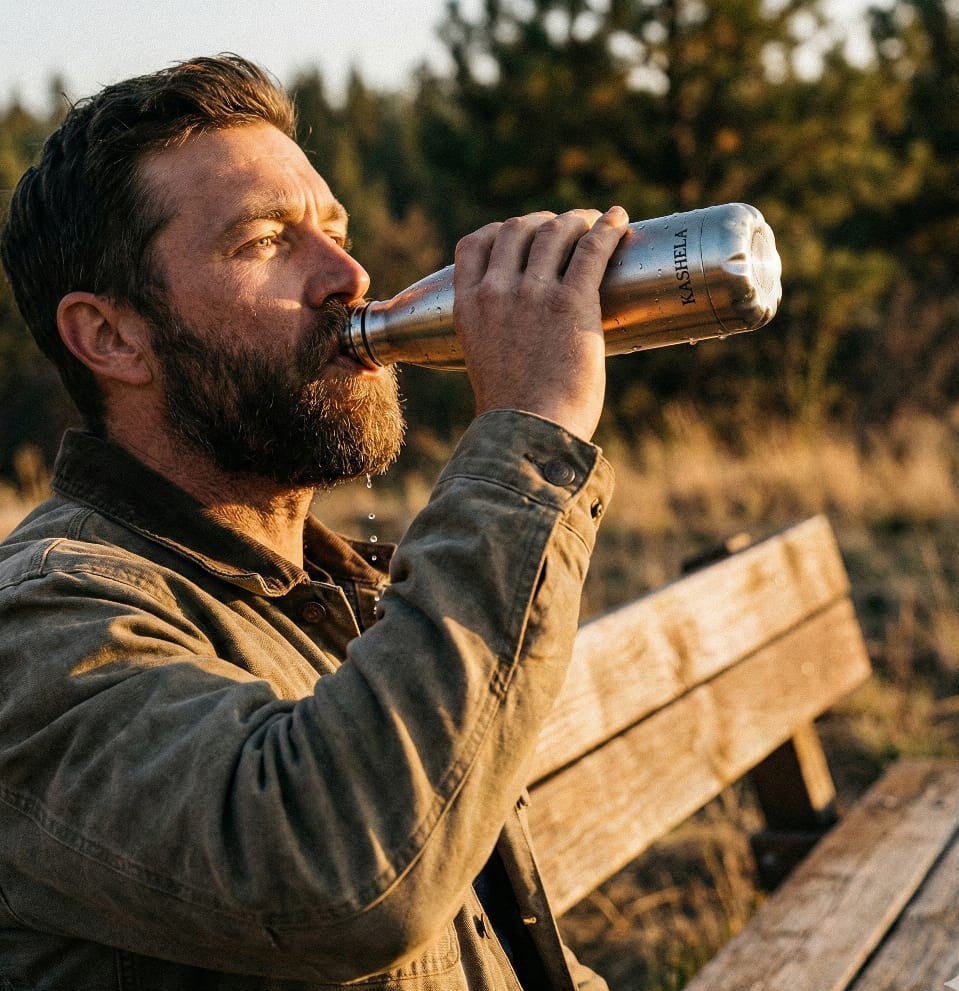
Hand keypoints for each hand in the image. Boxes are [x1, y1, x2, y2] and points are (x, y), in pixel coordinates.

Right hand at [452, 206, 628, 441]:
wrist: (529, 433)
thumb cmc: (514, 411)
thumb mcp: (484, 360)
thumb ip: (496, 334)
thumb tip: (525, 332)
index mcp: (467, 307)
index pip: (473, 244)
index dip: (501, 231)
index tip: (522, 235)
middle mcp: (495, 292)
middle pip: (517, 229)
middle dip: (544, 222)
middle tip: (567, 229)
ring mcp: (531, 294)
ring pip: (555, 231)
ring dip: (578, 220)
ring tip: (597, 222)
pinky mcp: (570, 302)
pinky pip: (591, 249)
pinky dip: (608, 228)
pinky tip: (620, 219)